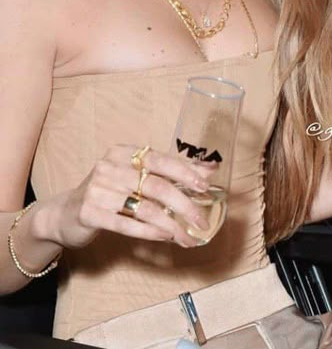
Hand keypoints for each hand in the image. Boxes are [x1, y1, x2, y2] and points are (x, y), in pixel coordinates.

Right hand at [52, 145, 213, 248]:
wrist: (64, 214)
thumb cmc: (109, 192)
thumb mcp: (136, 176)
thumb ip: (171, 171)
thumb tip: (210, 169)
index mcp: (124, 153)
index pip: (161, 159)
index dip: (185, 172)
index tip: (206, 186)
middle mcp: (109, 167)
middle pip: (157, 186)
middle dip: (184, 204)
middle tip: (201, 221)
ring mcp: (97, 190)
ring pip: (145, 208)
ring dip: (171, 224)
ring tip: (186, 237)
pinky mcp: (89, 213)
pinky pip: (127, 224)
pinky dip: (150, 232)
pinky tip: (165, 237)